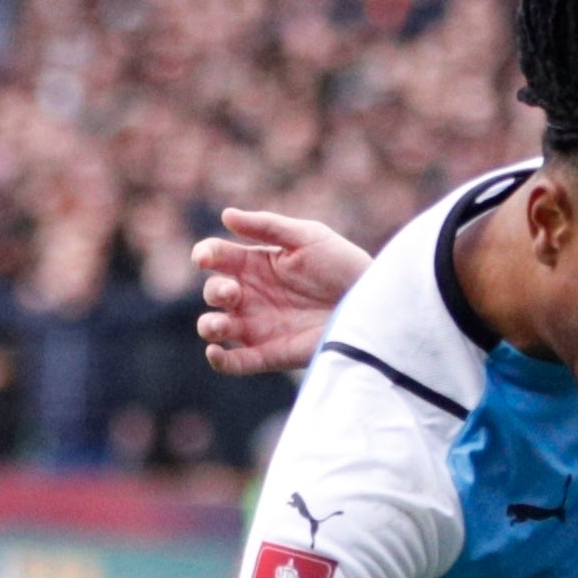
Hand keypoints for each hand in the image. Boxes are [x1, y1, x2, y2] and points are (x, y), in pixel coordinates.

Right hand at [195, 208, 367, 376]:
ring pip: (215, 328)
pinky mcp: (269, 353)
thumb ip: (267, 226)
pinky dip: (219, 360)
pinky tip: (216, 352)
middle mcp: (250, 294)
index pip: (217, 257)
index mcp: (255, 263)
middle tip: (233, 291)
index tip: (205, 257)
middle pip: (213, 292)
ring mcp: (257, 325)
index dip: (205, 255)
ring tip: (221, 323)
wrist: (372, 303)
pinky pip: (235, 362)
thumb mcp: (308, 237)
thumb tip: (225, 215)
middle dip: (214, 291)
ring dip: (208, 326)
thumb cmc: (342, 265)